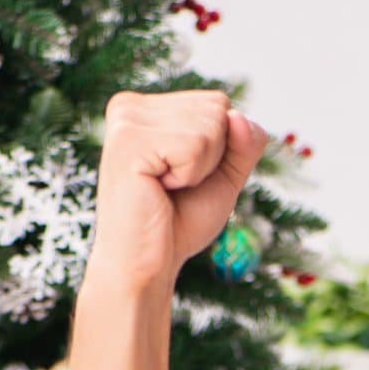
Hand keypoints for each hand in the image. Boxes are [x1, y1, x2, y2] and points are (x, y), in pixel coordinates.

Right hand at [84, 89, 266, 300]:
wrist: (146, 265)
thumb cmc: (178, 223)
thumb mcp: (223, 176)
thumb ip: (242, 143)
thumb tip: (239, 115)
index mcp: (147, 108)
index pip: (218, 103)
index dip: (220, 148)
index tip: (183, 176)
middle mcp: (130, 106)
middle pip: (218, 108)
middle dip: (212, 157)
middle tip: (173, 186)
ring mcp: (126, 120)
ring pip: (211, 126)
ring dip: (200, 169)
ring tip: (164, 188)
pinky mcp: (128, 140)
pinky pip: (196, 145)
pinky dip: (190, 176)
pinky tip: (157, 189)